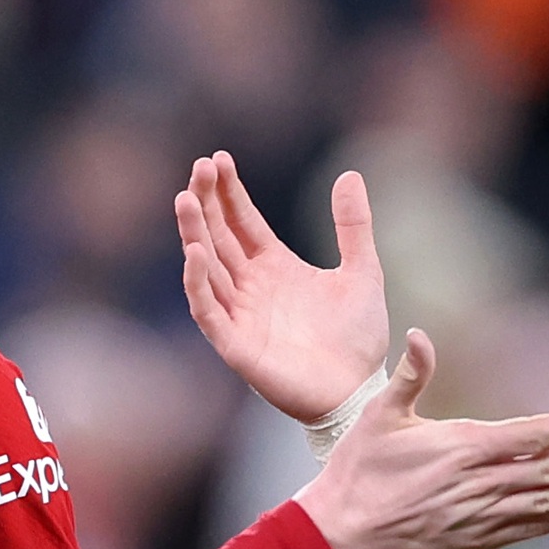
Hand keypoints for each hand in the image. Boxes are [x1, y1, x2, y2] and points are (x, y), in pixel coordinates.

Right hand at [178, 152, 391, 419]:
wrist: (358, 389)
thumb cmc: (358, 338)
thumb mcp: (363, 270)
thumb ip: (353, 225)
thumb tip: (350, 173)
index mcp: (275, 267)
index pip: (242, 222)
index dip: (229, 192)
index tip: (218, 159)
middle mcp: (251, 288)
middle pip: (218, 237)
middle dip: (206, 203)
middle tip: (199, 167)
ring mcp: (240, 316)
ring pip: (207, 269)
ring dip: (194, 234)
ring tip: (185, 200)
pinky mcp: (236, 346)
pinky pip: (209, 312)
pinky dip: (198, 284)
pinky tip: (195, 254)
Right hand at [293, 330, 548, 548]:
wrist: (341, 532)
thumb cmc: (358, 469)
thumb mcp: (379, 415)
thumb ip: (409, 376)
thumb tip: (418, 335)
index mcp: (461, 447)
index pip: (530, 435)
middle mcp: (478, 483)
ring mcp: (478, 515)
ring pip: (545, 503)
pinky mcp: (474, 540)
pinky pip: (528, 529)